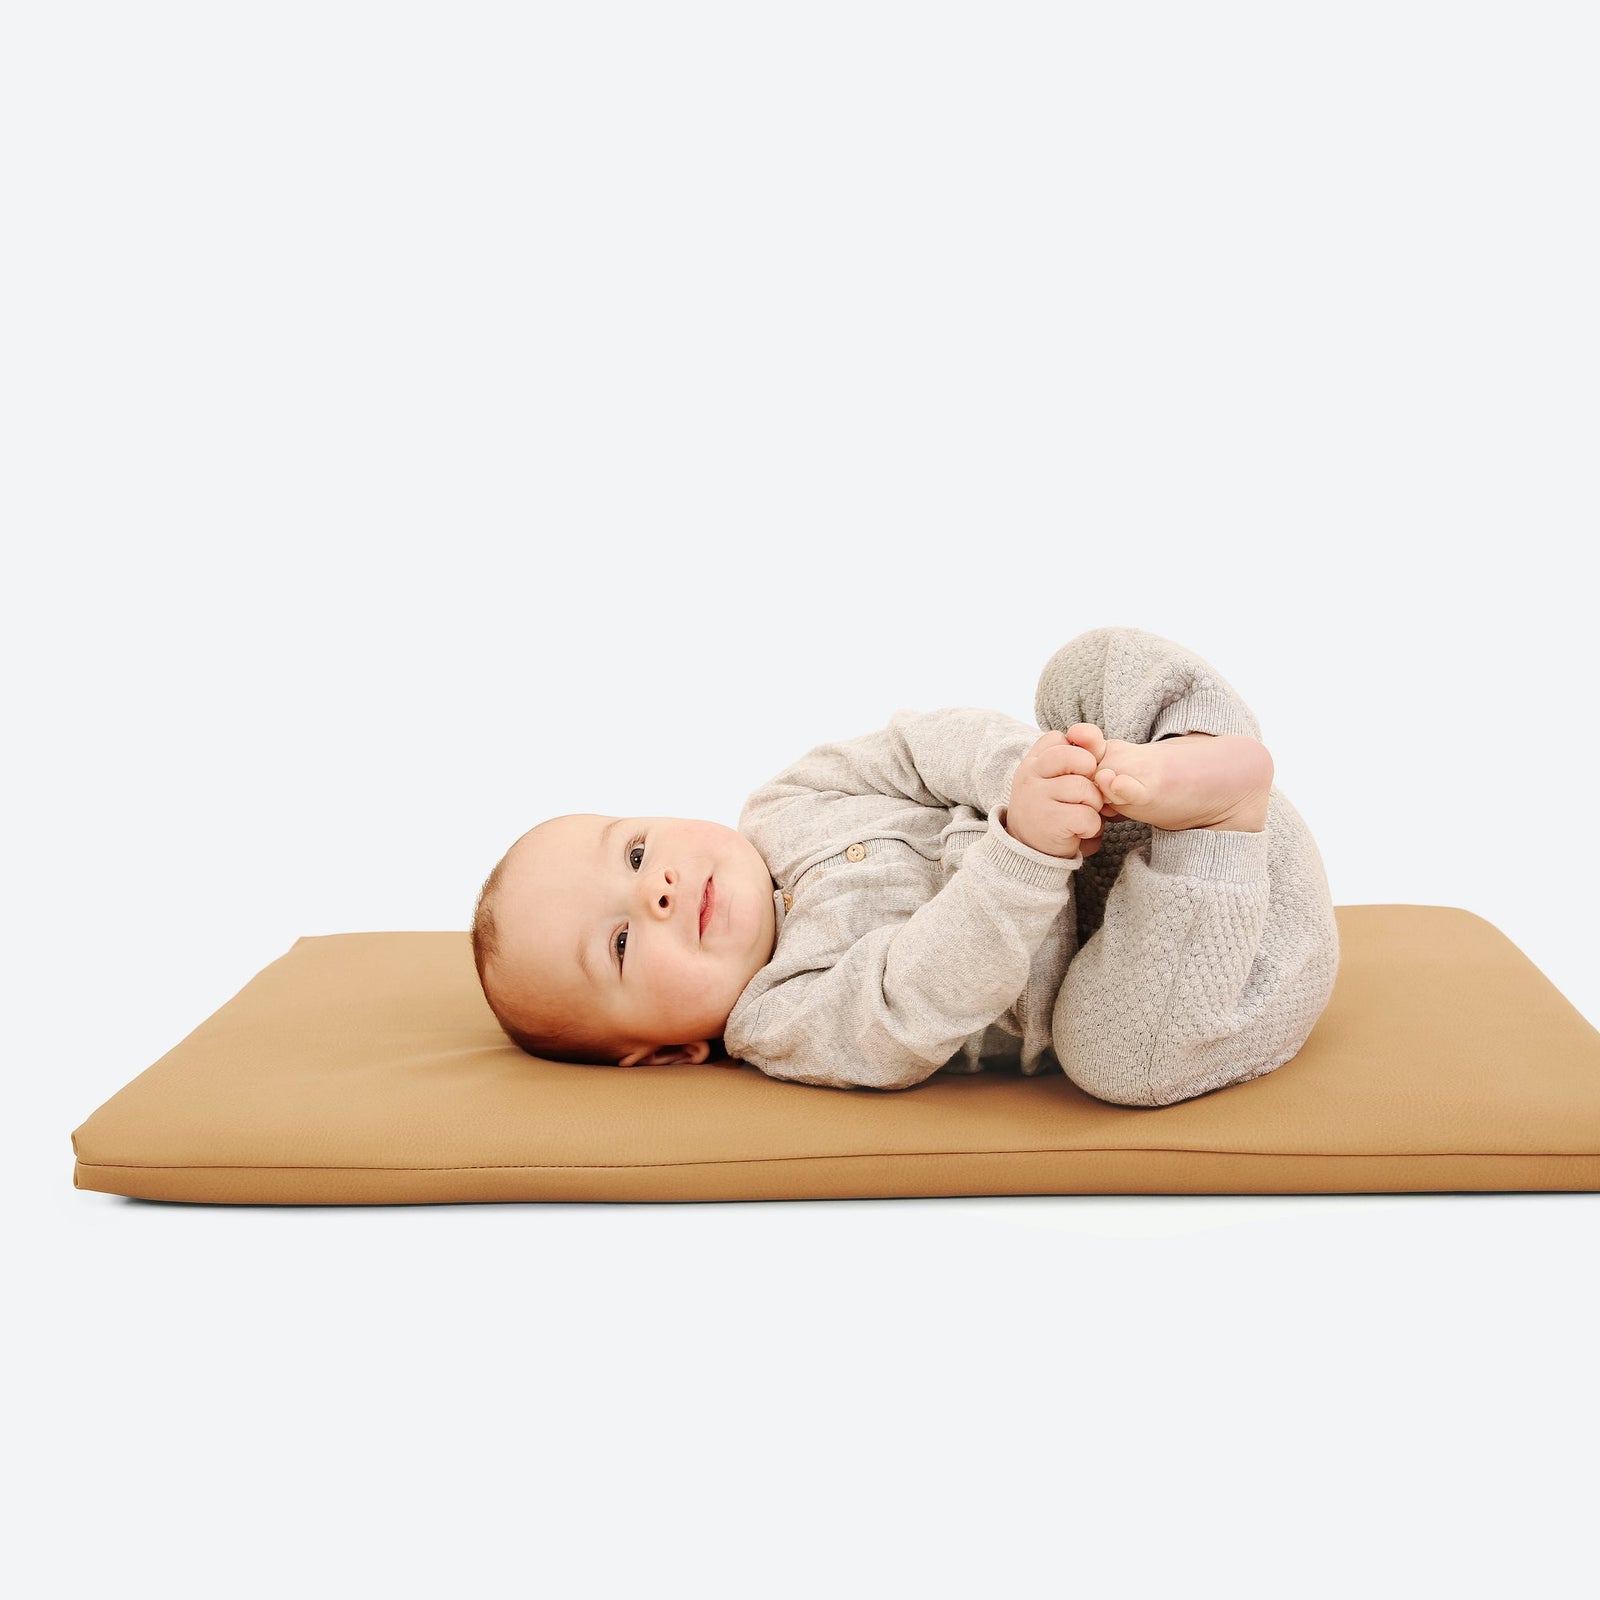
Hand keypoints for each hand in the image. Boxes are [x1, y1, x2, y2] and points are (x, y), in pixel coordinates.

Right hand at [1002, 731, 1105, 859]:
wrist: (1027, 850)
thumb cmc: (1049, 809)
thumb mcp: (1054, 778)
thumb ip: (1073, 755)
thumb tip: (1095, 739)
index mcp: (1032, 762)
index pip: (1060, 739)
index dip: (1079, 752)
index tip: (1079, 772)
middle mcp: (1030, 775)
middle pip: (1077, 758)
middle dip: (1091, 776)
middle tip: (1085, 794)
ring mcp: (1037, 798)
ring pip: (1085, 788)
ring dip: (1093, 805)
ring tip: (1082, 815)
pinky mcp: (1049, 822)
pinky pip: (1087, 816)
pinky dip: (1092, 827)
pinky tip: (1080, 831)